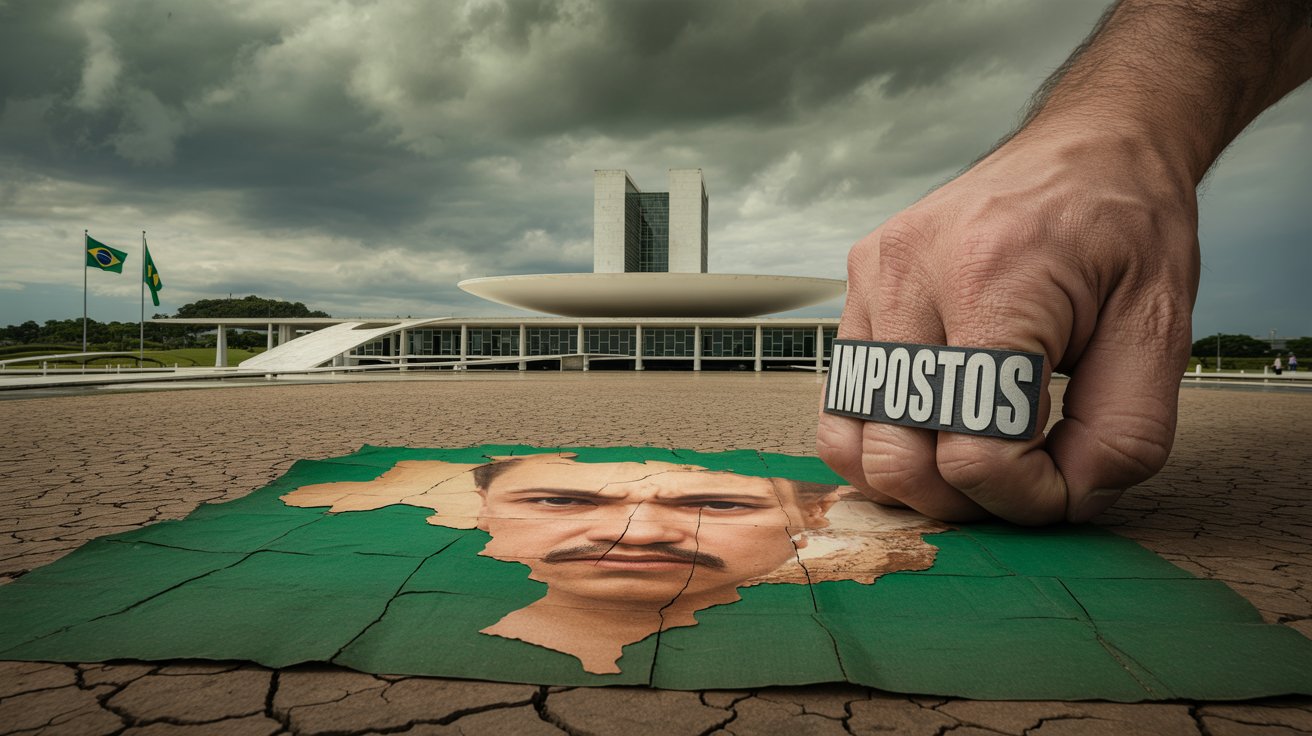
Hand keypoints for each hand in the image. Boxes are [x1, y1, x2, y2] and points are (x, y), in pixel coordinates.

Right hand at [817, 128, 1199, 524]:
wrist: (1089, 145)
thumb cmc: (1127, 226)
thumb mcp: (1161, 330)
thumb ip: (1124, 435)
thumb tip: (1064, 501)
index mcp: (992, 279)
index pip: (976, 451)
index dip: (1027, 499)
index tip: (1067, 485)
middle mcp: (911, 274)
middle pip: (900, 457)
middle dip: (966, 500)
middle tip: (1021, 480)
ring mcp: (872, 277)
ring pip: (852, 439)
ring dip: (914, 477)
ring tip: (973, 456)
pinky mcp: (857, 284)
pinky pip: (843, 398)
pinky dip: (886, 434)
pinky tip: (939, 425)